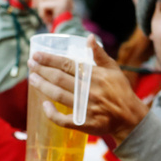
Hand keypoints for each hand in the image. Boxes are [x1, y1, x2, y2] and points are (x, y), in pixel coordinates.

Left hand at [28, 35, 149, 143]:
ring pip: (58, 95)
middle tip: (30, 64)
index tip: (37, 54)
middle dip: (42, 70)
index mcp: (95, 76)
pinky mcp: (84, 123)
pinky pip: (63, 120)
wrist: (129, 117)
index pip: (68, 65)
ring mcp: (86, 108)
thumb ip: (100, 54)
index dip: (50, 59)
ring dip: (43, 86)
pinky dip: (52, 113)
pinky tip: (44, 105)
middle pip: (60, 78)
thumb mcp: (114, 69)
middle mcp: (89, 91)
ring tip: (32, 79)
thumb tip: (89, 37)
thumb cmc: (120, 90)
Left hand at [32, 0, 73, 27]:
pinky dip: (43, 14)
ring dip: (42, 10)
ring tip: (49, 17)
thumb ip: (46, 1)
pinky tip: (50, 19)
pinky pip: (43, 5)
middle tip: (47, 14)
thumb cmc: (56, 24)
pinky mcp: (60, 4)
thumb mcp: (51, 11)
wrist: (65, 34)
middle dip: (41, 5)